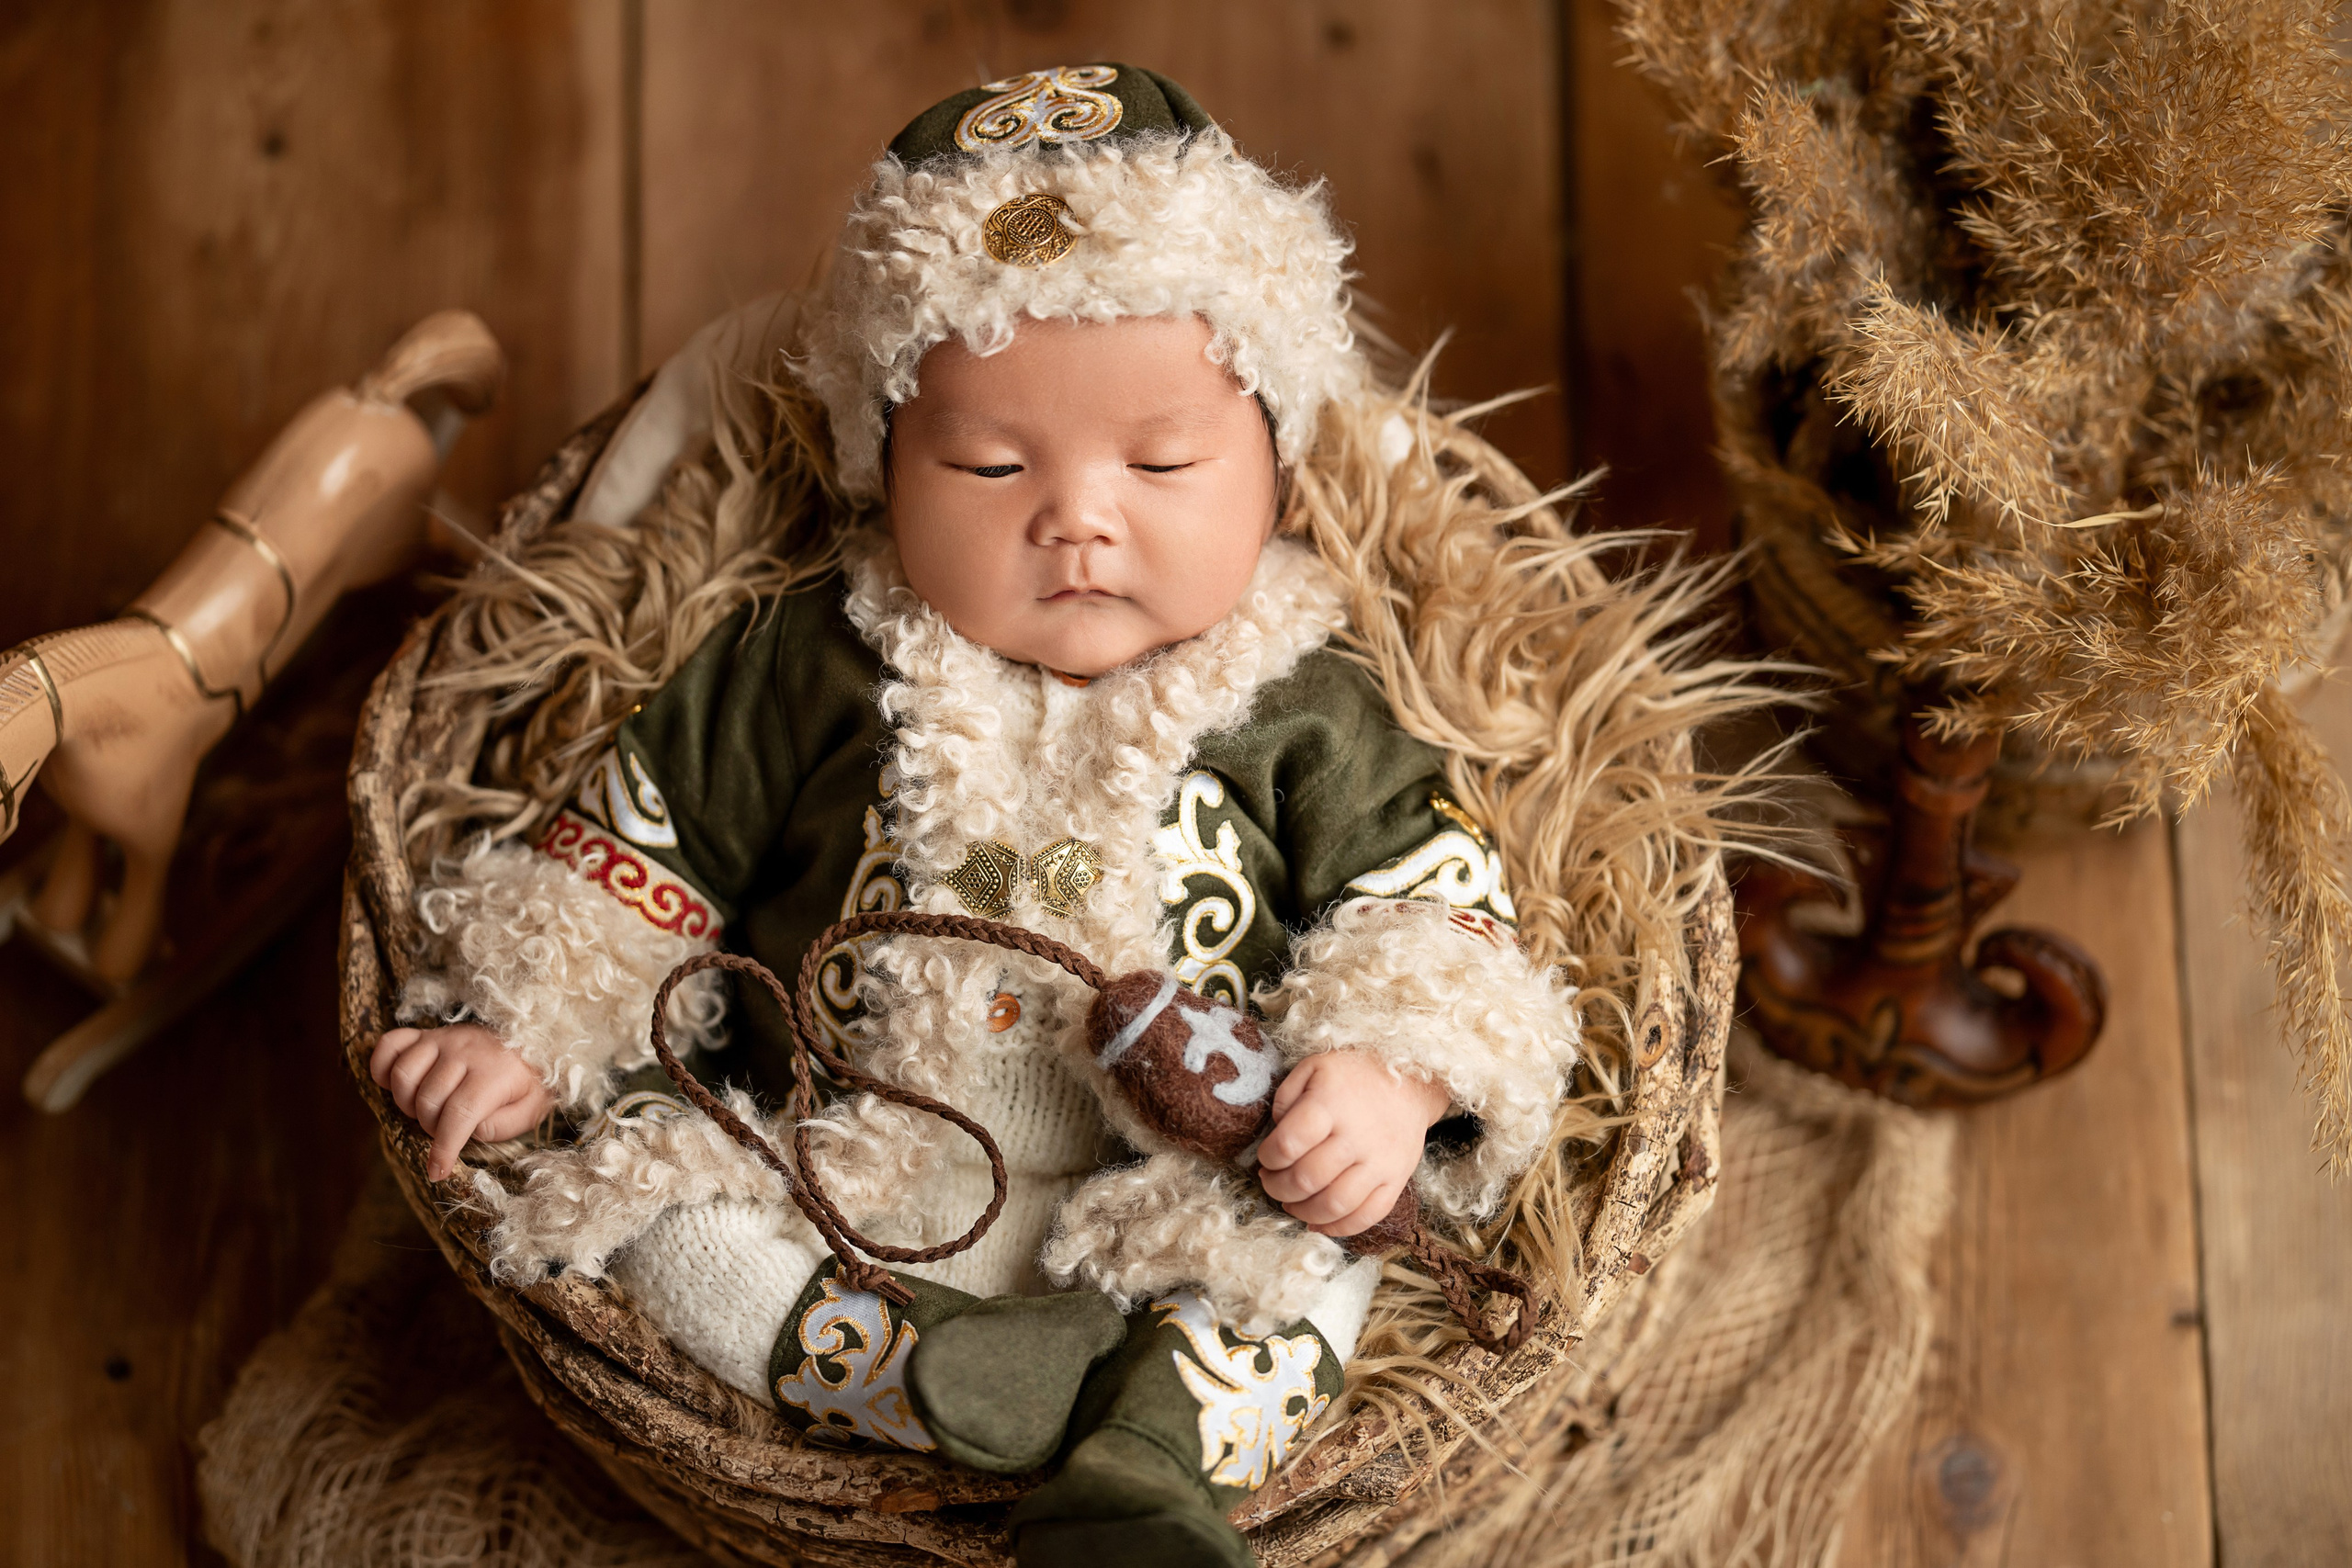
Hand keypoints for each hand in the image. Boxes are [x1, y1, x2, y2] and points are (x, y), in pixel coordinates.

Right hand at [370, 1024, 554, 1181]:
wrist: (530, 1041)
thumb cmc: (526, 1082)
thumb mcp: (531, 1109)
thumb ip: (502, 1125)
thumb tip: (468, 1131)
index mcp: (494, 1072)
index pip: (459, 1113)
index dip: (444, 1147)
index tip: (437, 1172)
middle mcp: (465, 1051)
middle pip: (427, 1098)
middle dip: (430, 1126)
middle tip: (444, 1128)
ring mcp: (443, 1038)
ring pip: (403, 1074)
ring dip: (406, 1102)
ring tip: (426, 1109)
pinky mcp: (426, 1033)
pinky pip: (389, 1045)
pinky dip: (382, 1068)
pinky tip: (396, 1085)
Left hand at [1256, 1050, 1449, 1236]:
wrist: (1411, 1083)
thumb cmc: (1354, 1076)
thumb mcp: (1314, 1068)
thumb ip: (1286, 1097)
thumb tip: (1277, 1134)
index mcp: (1330, 1104)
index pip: (1288, 1144)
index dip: (1268, 1157)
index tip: (1266, 1156)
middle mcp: (1356, 1136)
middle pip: (1307, 1179)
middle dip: (1277, 1188)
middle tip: (1271, 1181)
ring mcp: (1379, 1162)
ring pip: (1335, 1204)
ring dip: (1303, 1212)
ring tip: (1291, 1203)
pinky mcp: (1396, 1180)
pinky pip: (1368, 1216)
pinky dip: (1339, 1228)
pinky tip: (1319, 1222)